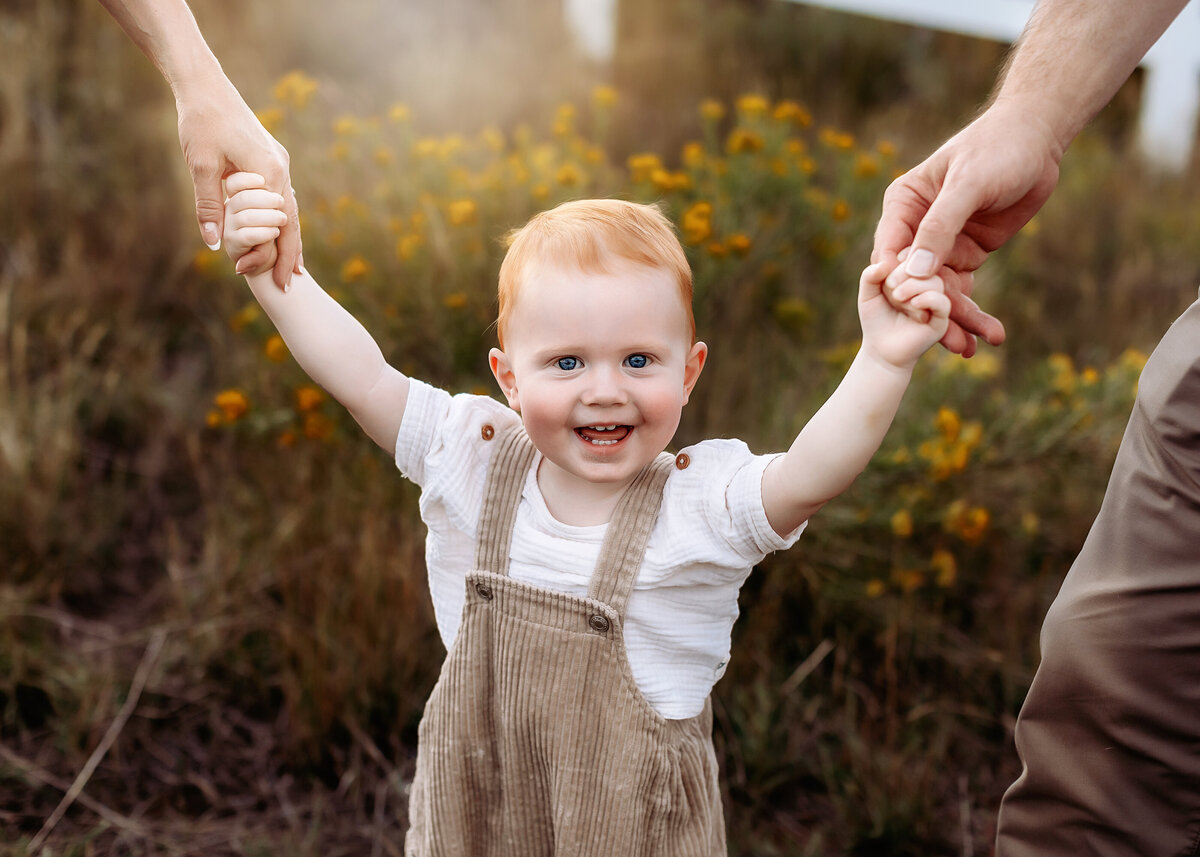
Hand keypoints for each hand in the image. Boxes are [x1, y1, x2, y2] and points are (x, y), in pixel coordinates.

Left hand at [176, 75, 301, 288]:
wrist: (205, 85)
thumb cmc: (200, 122)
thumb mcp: (201, 166)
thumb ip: (209, 206)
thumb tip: (214, 244)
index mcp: (269, 172)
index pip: (280, 225)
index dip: (276, 255)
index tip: (270, 280)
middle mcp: (281, 169)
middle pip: (292, 221)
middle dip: (290, 254)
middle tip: (288, 284)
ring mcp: (279, 162)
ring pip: (289, 209)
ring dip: (289, 238)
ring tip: (289, 266)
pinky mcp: (271, 158)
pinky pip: (282, 196)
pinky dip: (282, 219)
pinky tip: (279, 231)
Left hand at [859, 261, 949, 370]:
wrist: (882, 351)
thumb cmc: (876, 320)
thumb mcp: (867, 294)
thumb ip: (870, 276)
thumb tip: (885, 264)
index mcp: (913, 275)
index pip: (913, 253)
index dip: (897, 262)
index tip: (884, 281)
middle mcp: (928, 285)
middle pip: (925, 264)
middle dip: (903, 275)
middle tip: (891, 293)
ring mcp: (936, 301)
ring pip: (934, 281)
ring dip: (913, 287)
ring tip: (898, 299)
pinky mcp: (942, 319)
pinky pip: (942, 302)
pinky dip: (927, 299)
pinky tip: (913, 305)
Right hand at [873, 97, 1063, 354]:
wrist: (1038, 140)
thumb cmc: (997, 148)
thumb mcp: (968, 184)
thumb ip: (941, 225)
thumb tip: (917, 270)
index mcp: (903, 206)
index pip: (890, 253)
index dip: (898, 285)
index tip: (910, 314)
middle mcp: (915, 229)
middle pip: (914, 280)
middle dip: (928, 312)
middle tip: (945, 342)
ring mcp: (941, 245)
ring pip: (938, 291)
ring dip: (953, 321)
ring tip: (969, 348)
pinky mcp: (967, 255)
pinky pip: (962, 290)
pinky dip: (971, 314)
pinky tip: (985, 336)